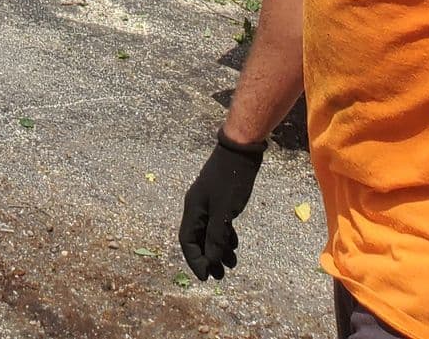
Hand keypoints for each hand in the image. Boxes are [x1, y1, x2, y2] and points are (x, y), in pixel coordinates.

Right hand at [178, 132, 265, 280]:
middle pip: (198, 239)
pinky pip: (218, 224)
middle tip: (220, 276)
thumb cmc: (230, 180)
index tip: (206, 277)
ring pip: (209, 232)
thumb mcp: (224, 212)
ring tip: (231, 264)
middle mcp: (197, 207)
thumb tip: (211, 260)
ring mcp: (208, 202)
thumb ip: (216, 237)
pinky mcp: (219, 199)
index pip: (187, 241)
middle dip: (208, 258)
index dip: (196, 261)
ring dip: (219, 249)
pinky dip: (225, 236)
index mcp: (193, 209)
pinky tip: (234, 245)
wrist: (240, 151)